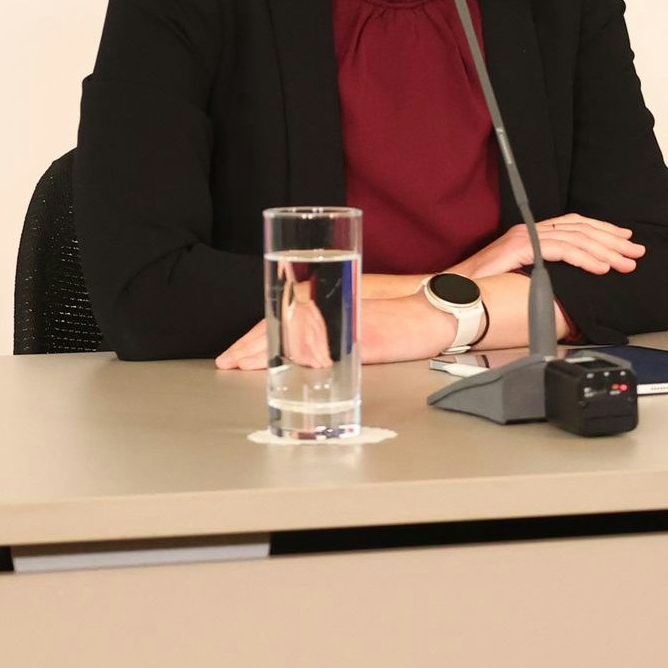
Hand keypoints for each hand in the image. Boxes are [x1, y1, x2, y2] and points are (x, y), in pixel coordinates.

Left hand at [214, 289, 492, 369]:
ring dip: (267, 352)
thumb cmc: (403, 316)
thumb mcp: (362, 310)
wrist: (438, 313)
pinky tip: (285, 368)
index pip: (286, 313)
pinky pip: (325, 350)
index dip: (257, 330)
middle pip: (284, 323)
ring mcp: (346, 323)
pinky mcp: (362, 339)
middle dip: (251, 343)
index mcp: (333, 299)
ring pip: (296, 336)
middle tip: (229, 360)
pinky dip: (302, 359)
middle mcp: (335, 307)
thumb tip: (307, 343)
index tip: (237, 349)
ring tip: (243, 365)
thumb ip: (335, 322)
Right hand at [455, 213, 644, 277]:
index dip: (603, 231)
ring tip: (624, 263)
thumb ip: (546, 270)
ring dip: (605, 252)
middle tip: (636, 253)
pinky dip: (584, 259)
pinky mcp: (520, 248)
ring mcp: (526, 237)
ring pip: (576, 239)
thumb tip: (573, 280)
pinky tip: (601, 268)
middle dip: (613, 241)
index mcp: (534, 233)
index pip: (576, 225)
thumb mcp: (523, 275)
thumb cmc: (486, 287)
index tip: (625, 240)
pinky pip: (561, 251)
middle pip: (581, 229)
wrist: (455, 290)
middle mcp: (531, 230)